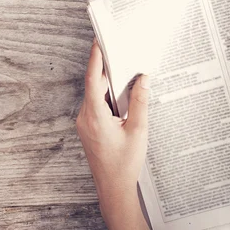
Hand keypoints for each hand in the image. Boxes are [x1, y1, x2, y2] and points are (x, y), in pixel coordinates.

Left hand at [76, 40, 149, 195]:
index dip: (96, 58)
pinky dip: (107, 95)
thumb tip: (143, 79)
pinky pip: (96, 104)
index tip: (99, 41)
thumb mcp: (138, 130)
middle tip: (117, 48)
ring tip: (122, 67)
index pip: (93, 79)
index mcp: (95, 116)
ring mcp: (86, 123)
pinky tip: (121, 92)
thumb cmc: (125, 163)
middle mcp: (86, 117)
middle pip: (93, 84)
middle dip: (105, 66)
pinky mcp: (89, 128)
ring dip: (107, 81)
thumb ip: (141, 102)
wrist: (114, 188)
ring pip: (95, 94)